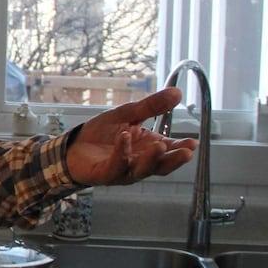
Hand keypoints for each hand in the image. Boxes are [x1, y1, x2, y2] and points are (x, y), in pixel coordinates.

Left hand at [65, 87, 196, 186]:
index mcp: (148, 150)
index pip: (169, 152)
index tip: (193, 143)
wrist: (74, 144)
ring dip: (151, 159)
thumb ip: (151, 106)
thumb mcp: (128, 114)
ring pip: (141, 170)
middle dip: (174, 159)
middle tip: (187, 151)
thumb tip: (177, 93)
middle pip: (160, 166)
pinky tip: (125, 136)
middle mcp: (139, 163)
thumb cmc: (102, 133)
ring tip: (160, 145)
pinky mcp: (105, 174)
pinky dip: (122, 151)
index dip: (181, 149)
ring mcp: (123, 171)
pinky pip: (116, 165)